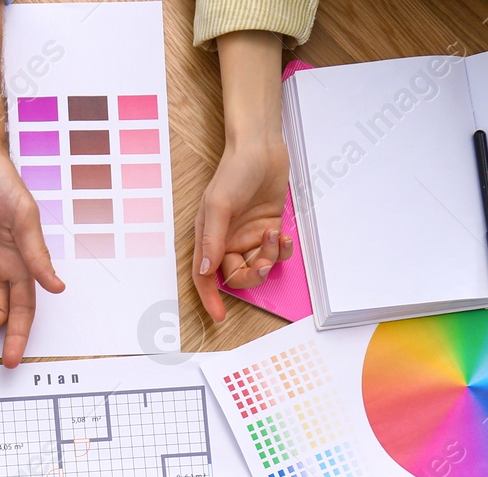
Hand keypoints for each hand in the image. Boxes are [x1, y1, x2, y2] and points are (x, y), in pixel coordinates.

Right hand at [194, 138, 292, 320]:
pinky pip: (276, 253)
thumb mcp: (219, 206)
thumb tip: (205, 269)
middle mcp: (227, 241)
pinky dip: (282, 250)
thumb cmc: (234, 171)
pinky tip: (283, 235)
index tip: (219, 316)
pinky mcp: (268, 229)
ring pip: (259, 266)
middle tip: (263, 263)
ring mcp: (249, 237)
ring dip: (270, 257)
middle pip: (236, 276)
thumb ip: (212, 240)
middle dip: (253, 274)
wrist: (261, 148)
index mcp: (208, 238)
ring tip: (273, 235)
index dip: (210, 298)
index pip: (204, 277)